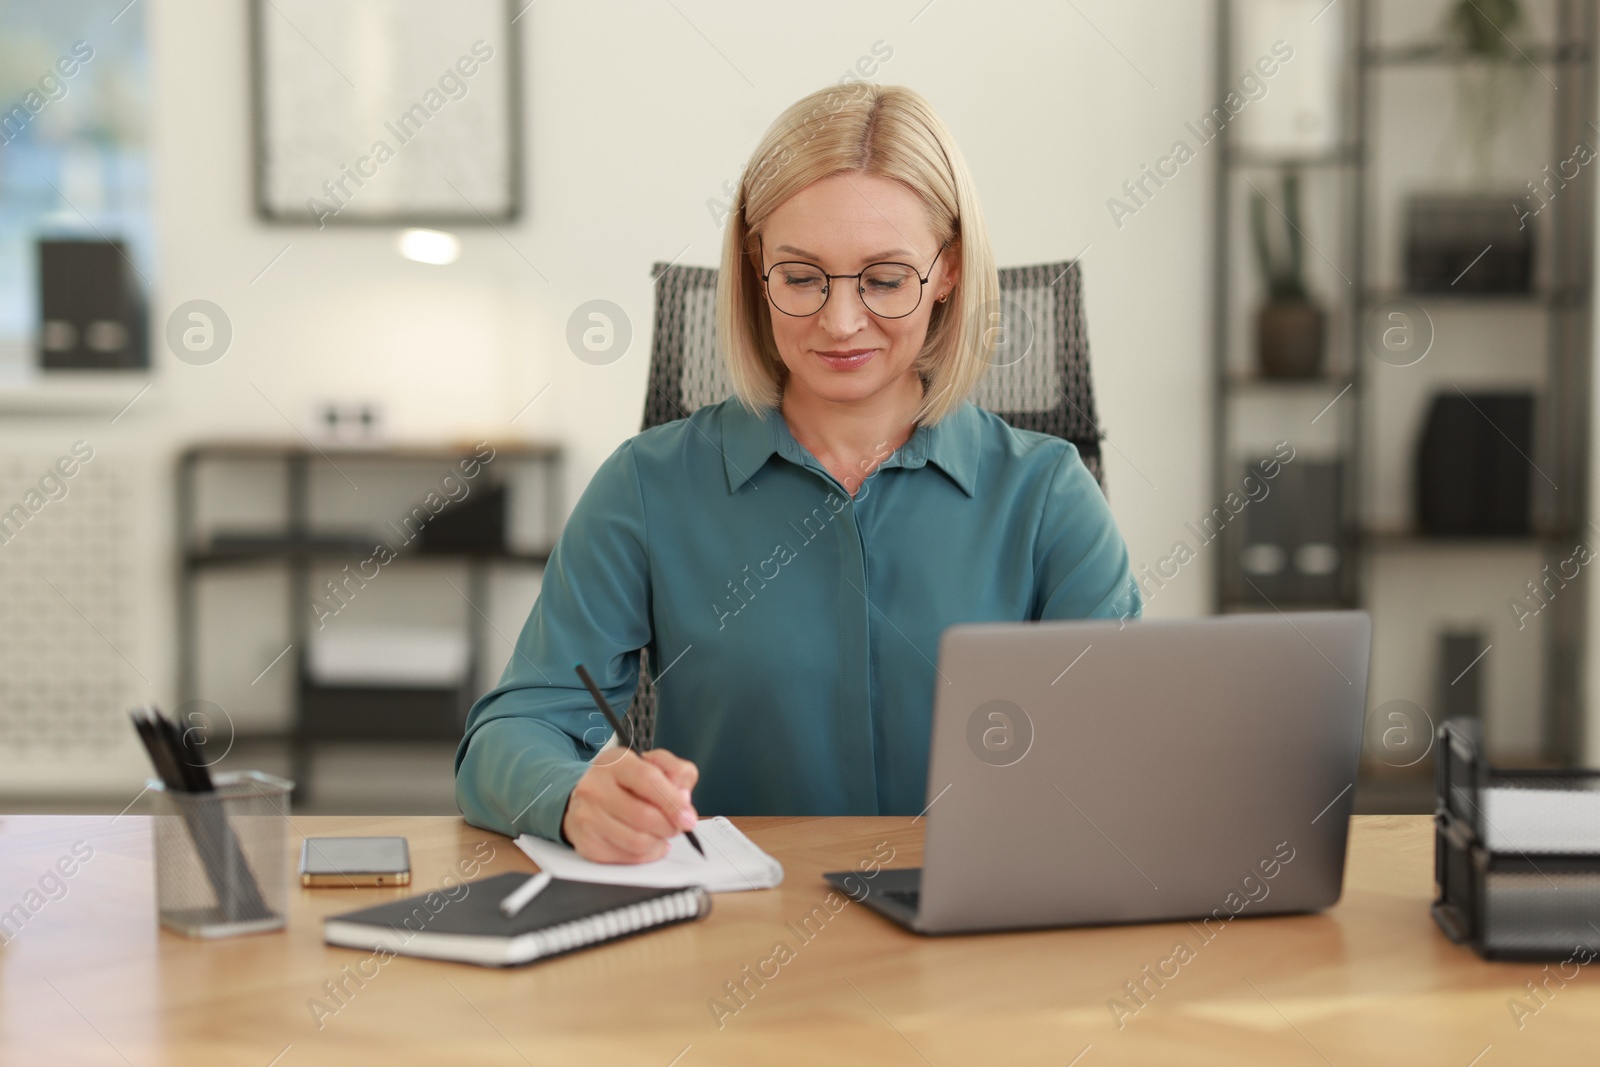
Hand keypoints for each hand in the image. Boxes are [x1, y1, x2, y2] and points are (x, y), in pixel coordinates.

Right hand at [560, 747, 698, 862]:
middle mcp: (595, 788)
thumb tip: (683, 797)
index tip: (688, 817)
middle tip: (677, 825)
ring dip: (659, 841)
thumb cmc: (623, 780)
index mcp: (615, 763)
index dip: (672, 801)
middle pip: (643, 815)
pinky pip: (628, 858)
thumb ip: (676, 771)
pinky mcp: (588, 844)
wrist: (585, 796)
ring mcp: (588, 817)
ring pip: (637, 842)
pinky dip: (647, 854)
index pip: (647, 780)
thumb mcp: (652, 763)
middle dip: (670, 826)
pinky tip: (648, 842)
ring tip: (662, 833)